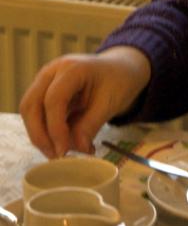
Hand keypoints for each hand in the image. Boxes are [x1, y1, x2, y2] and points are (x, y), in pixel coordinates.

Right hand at [19, 46, 150, 158]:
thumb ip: (91, 125)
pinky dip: (45, 131)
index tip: (63, 151)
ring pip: (29, 111)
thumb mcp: (110, 103)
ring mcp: (45, 80)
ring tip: (61, 153)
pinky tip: (62, 143)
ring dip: (40, 135)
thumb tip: (77, 149)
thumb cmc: (118, 82)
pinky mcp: (44, 92)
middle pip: (31, 105)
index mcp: (72, 68)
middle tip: (56, 157)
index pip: (53, 99)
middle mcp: (52, 71)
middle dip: (40, 135)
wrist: (120, 69)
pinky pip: (36, 114)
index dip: (55, 128)